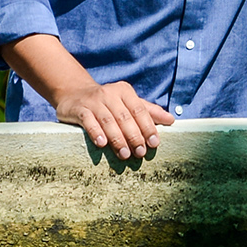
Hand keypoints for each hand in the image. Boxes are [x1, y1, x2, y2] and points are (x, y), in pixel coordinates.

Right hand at [55, 79, 171, 159]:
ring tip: (124, 154)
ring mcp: (93, 101)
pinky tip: (102, 144)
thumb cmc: (107, 102)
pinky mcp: (79, 109)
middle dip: (134, 136)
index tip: (154, 143)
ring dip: (117, 139)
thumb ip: (148, 111)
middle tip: (140, 153)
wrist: (74, 94)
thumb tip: (171, 120)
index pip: (139, 110)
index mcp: (125, 91)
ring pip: (108, 121)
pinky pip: (89, 121)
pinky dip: (96, 132)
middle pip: (125, 117)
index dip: (148, 127)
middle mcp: (109, 94)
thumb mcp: (128, 103)